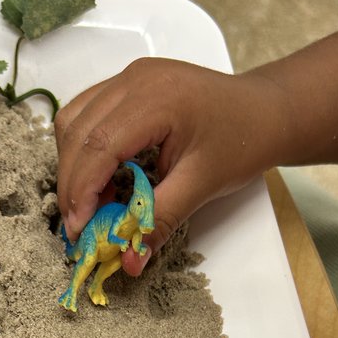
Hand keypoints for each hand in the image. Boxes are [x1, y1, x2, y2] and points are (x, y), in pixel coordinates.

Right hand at [54, 28, 337, 272]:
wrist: (266, 111)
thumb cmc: (242, 142)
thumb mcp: (202, 187)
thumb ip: (158, 221)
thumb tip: (127, 261)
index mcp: (157, 99)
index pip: (99, 145)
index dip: (81, 191)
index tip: (78, 230)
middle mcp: (135, 79)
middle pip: (78, 133)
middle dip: (72, 185)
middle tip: (78, 228)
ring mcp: (129, 76)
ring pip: (74, 121)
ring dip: (72, 166)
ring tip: (89, 204)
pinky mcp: (127, 83)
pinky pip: (85, 113)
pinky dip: (81, 149)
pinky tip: (97, 178)